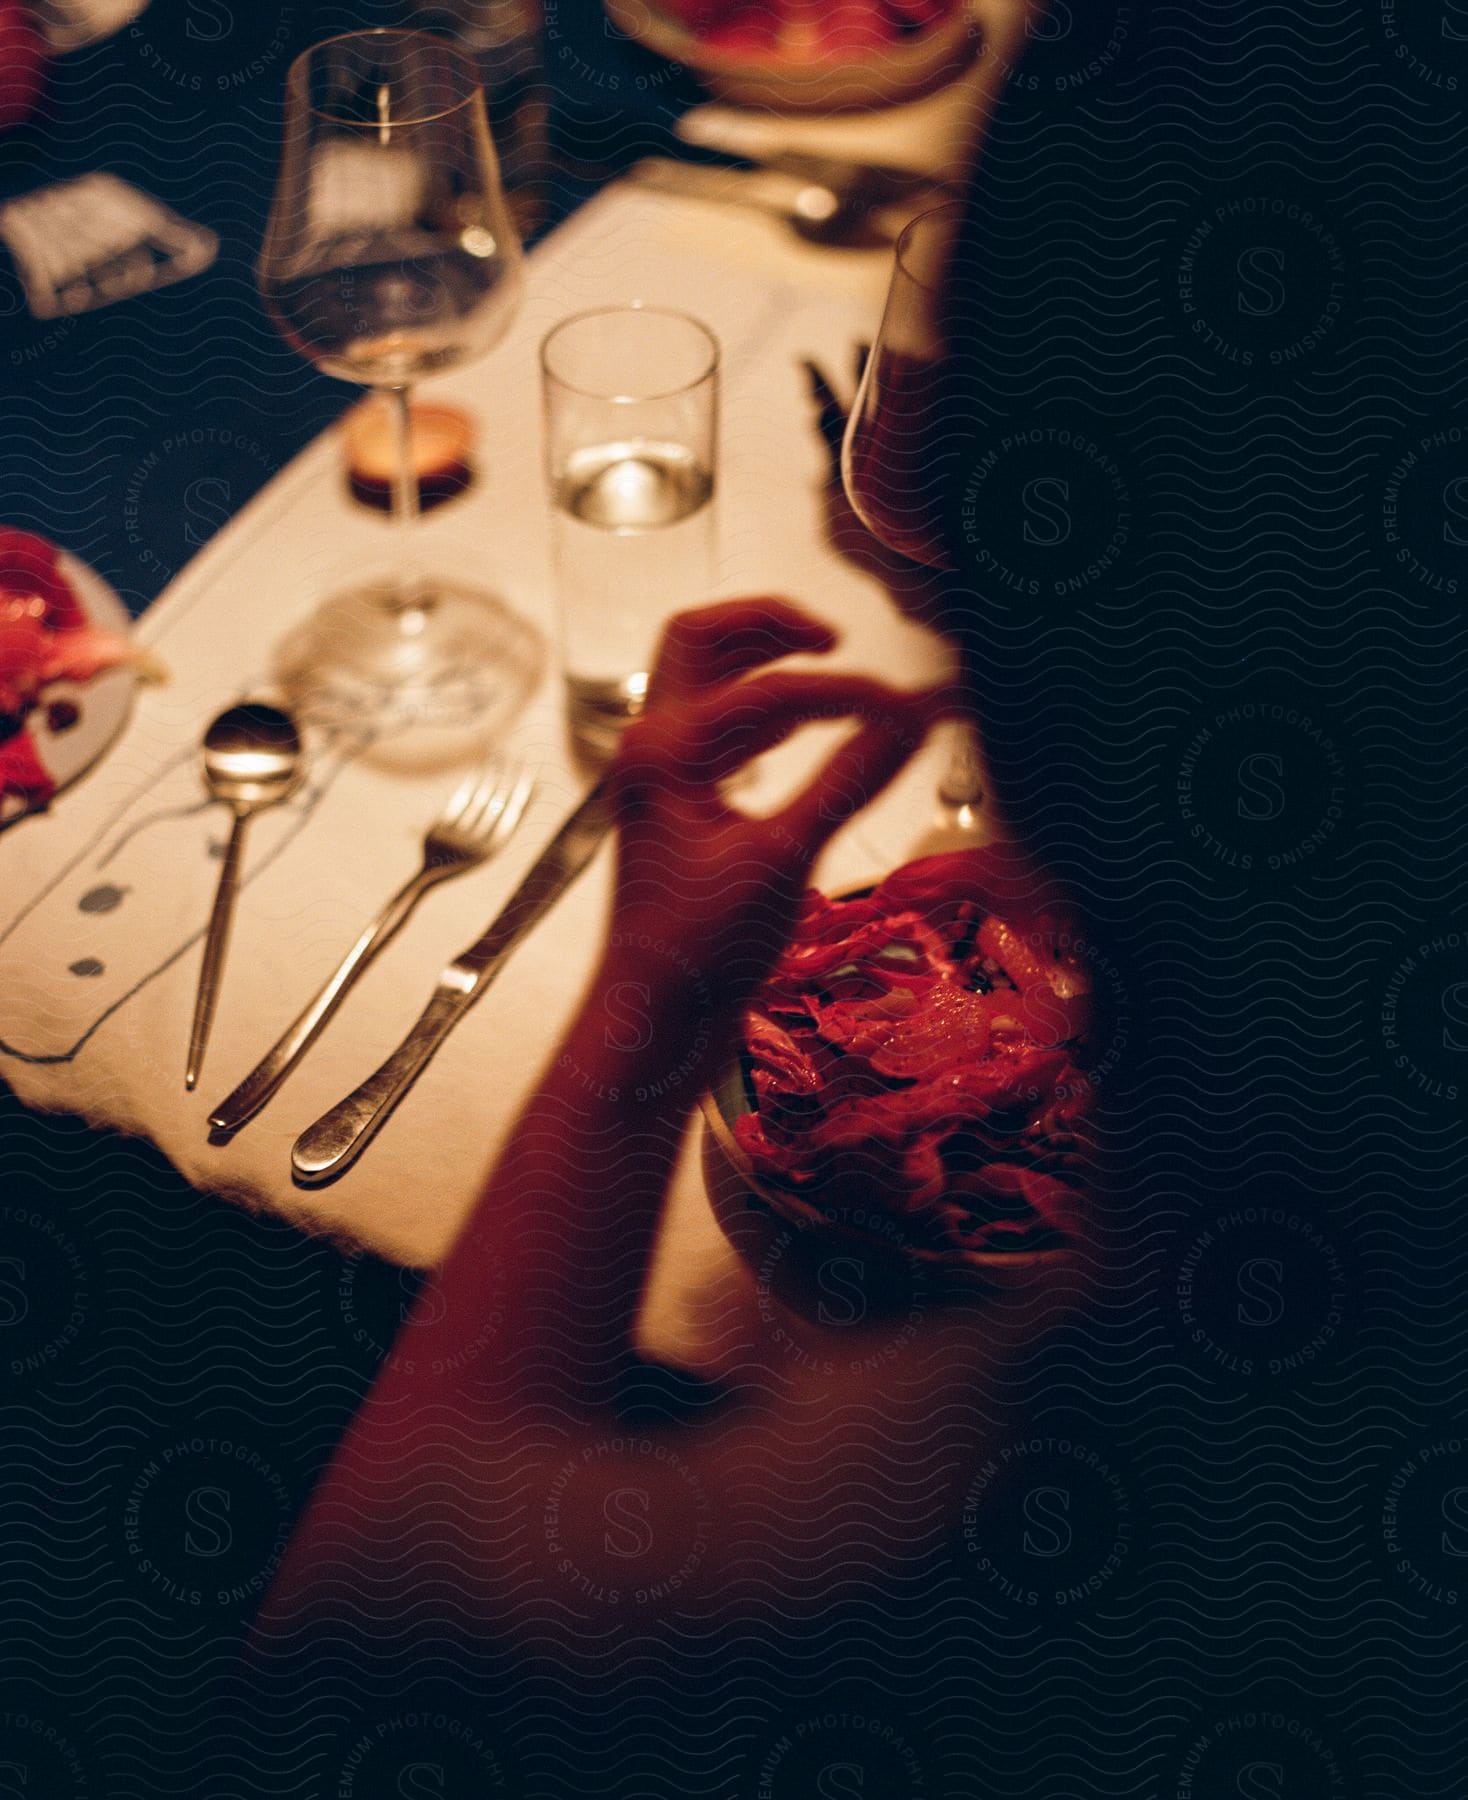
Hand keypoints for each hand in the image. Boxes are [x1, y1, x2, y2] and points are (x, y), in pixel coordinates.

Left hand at [601, 595, 946, 1035]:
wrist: (654, 1014)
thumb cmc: (698, 951)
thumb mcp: (785, 857)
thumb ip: (850, 779)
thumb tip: (911, 721)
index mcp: (665, 751)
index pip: (770, 690)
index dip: (847, 693)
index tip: (907, 710)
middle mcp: (649, 748)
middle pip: (701, 639)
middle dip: (767, 624)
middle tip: (830, 634)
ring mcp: (657, 773)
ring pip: (705, 679)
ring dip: (763, 662)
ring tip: (828, 663)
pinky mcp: (675, 802)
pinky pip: (715, 726)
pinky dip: (760, 710)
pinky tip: (804, 725)